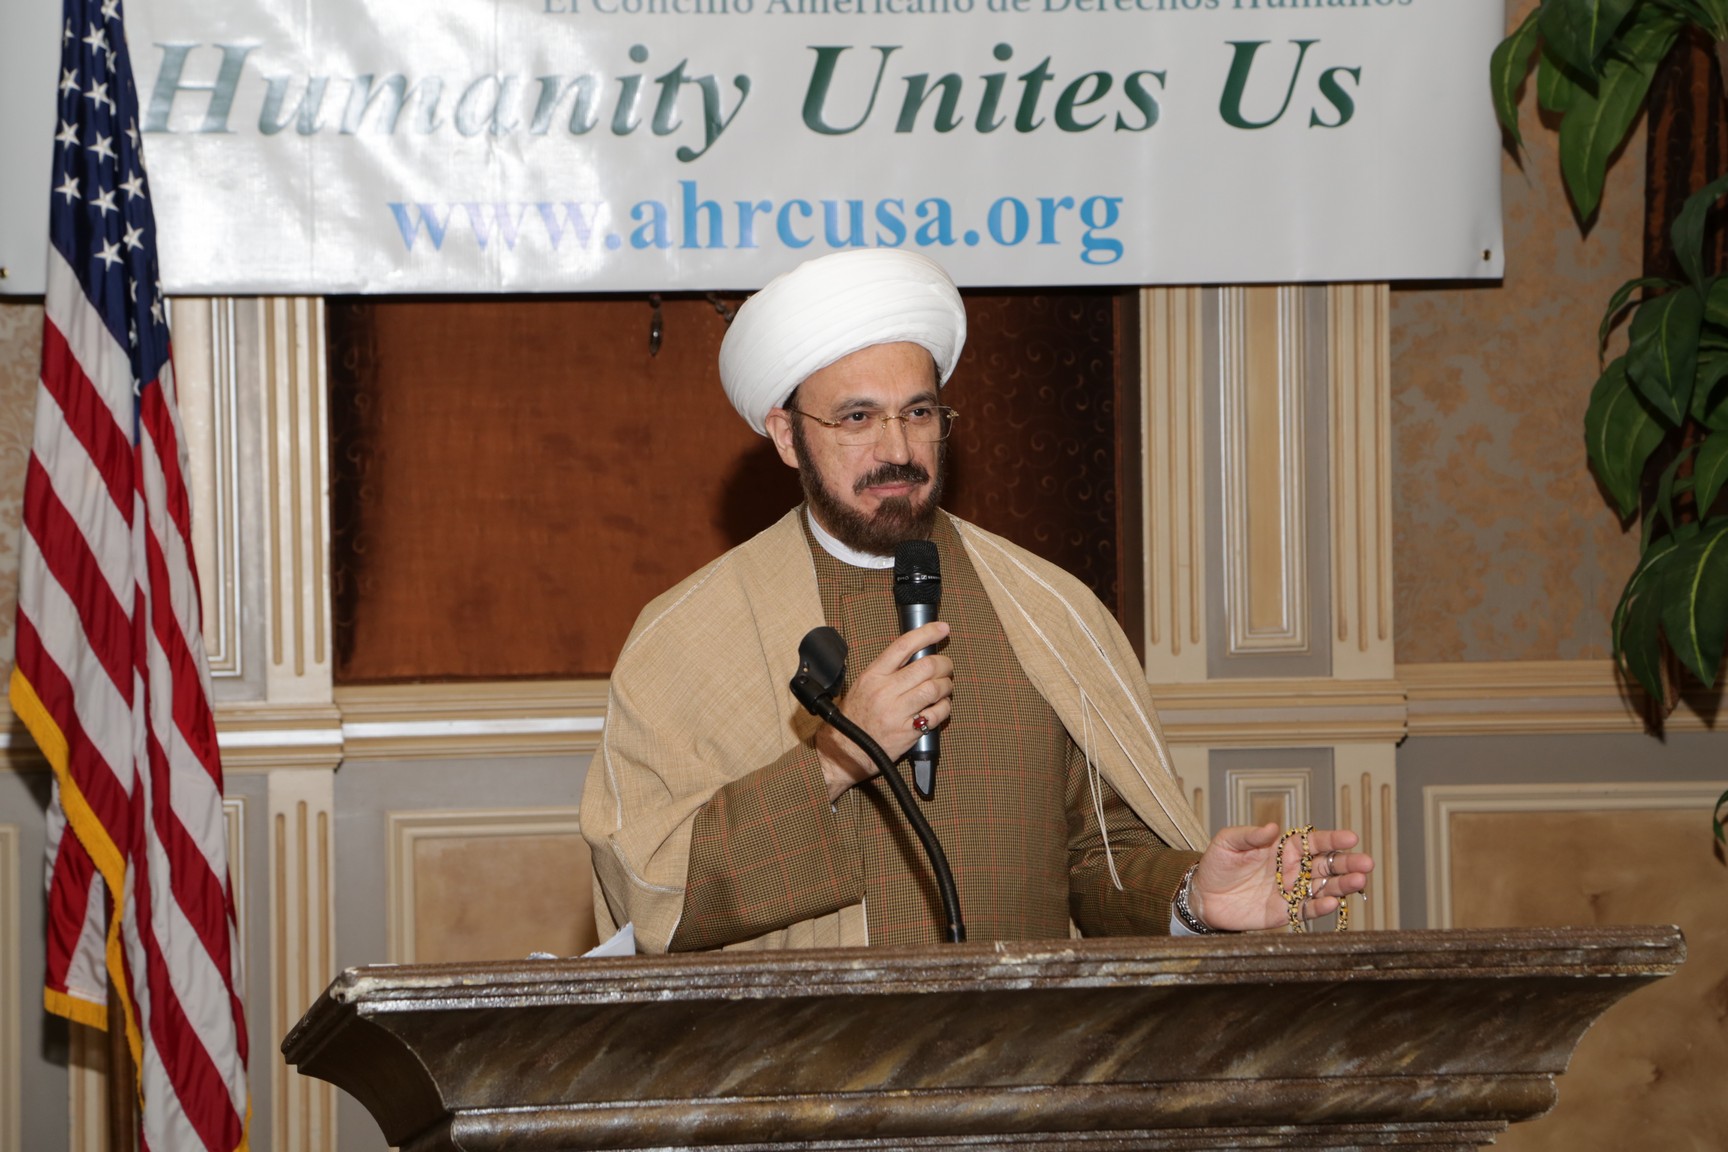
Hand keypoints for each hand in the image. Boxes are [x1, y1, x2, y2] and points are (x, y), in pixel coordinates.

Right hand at [816, 621, 951, 801]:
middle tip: (946, 666)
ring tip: (945, 686)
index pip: (903, 645)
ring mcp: (897, 712)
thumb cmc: (855, 716)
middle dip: (944, 664)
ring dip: (946, 685)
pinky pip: (936, 714)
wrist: (844, 751)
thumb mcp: (863, 685)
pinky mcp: (907, 732)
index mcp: (873, 675)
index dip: (927, 633)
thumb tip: (916, 655)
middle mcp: (885, 691)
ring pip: (934, 689)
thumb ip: (887, 671)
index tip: (942, 628)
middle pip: (926, 666)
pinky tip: (942, 706)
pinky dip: (945, 707)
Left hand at [1187, 823, 1373, 931]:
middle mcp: (1294, 868)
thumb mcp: (1228, 842)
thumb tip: (1271, 826)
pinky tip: (1333, 902)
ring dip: (1343, 885)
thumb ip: (1250, 835)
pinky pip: (1307, 910)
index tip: (1351, 837)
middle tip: (1366, 863)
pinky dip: (1321, 907)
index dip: (1334, 839)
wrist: (1203, 895)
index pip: (1315, 841)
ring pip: (1325, 887)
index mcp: (1284, 847)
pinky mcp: (1286, 912)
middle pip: (1328, 864)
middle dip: (1348, 863)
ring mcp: (1292, 891)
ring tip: (1359, 881)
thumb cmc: (1217, 863)